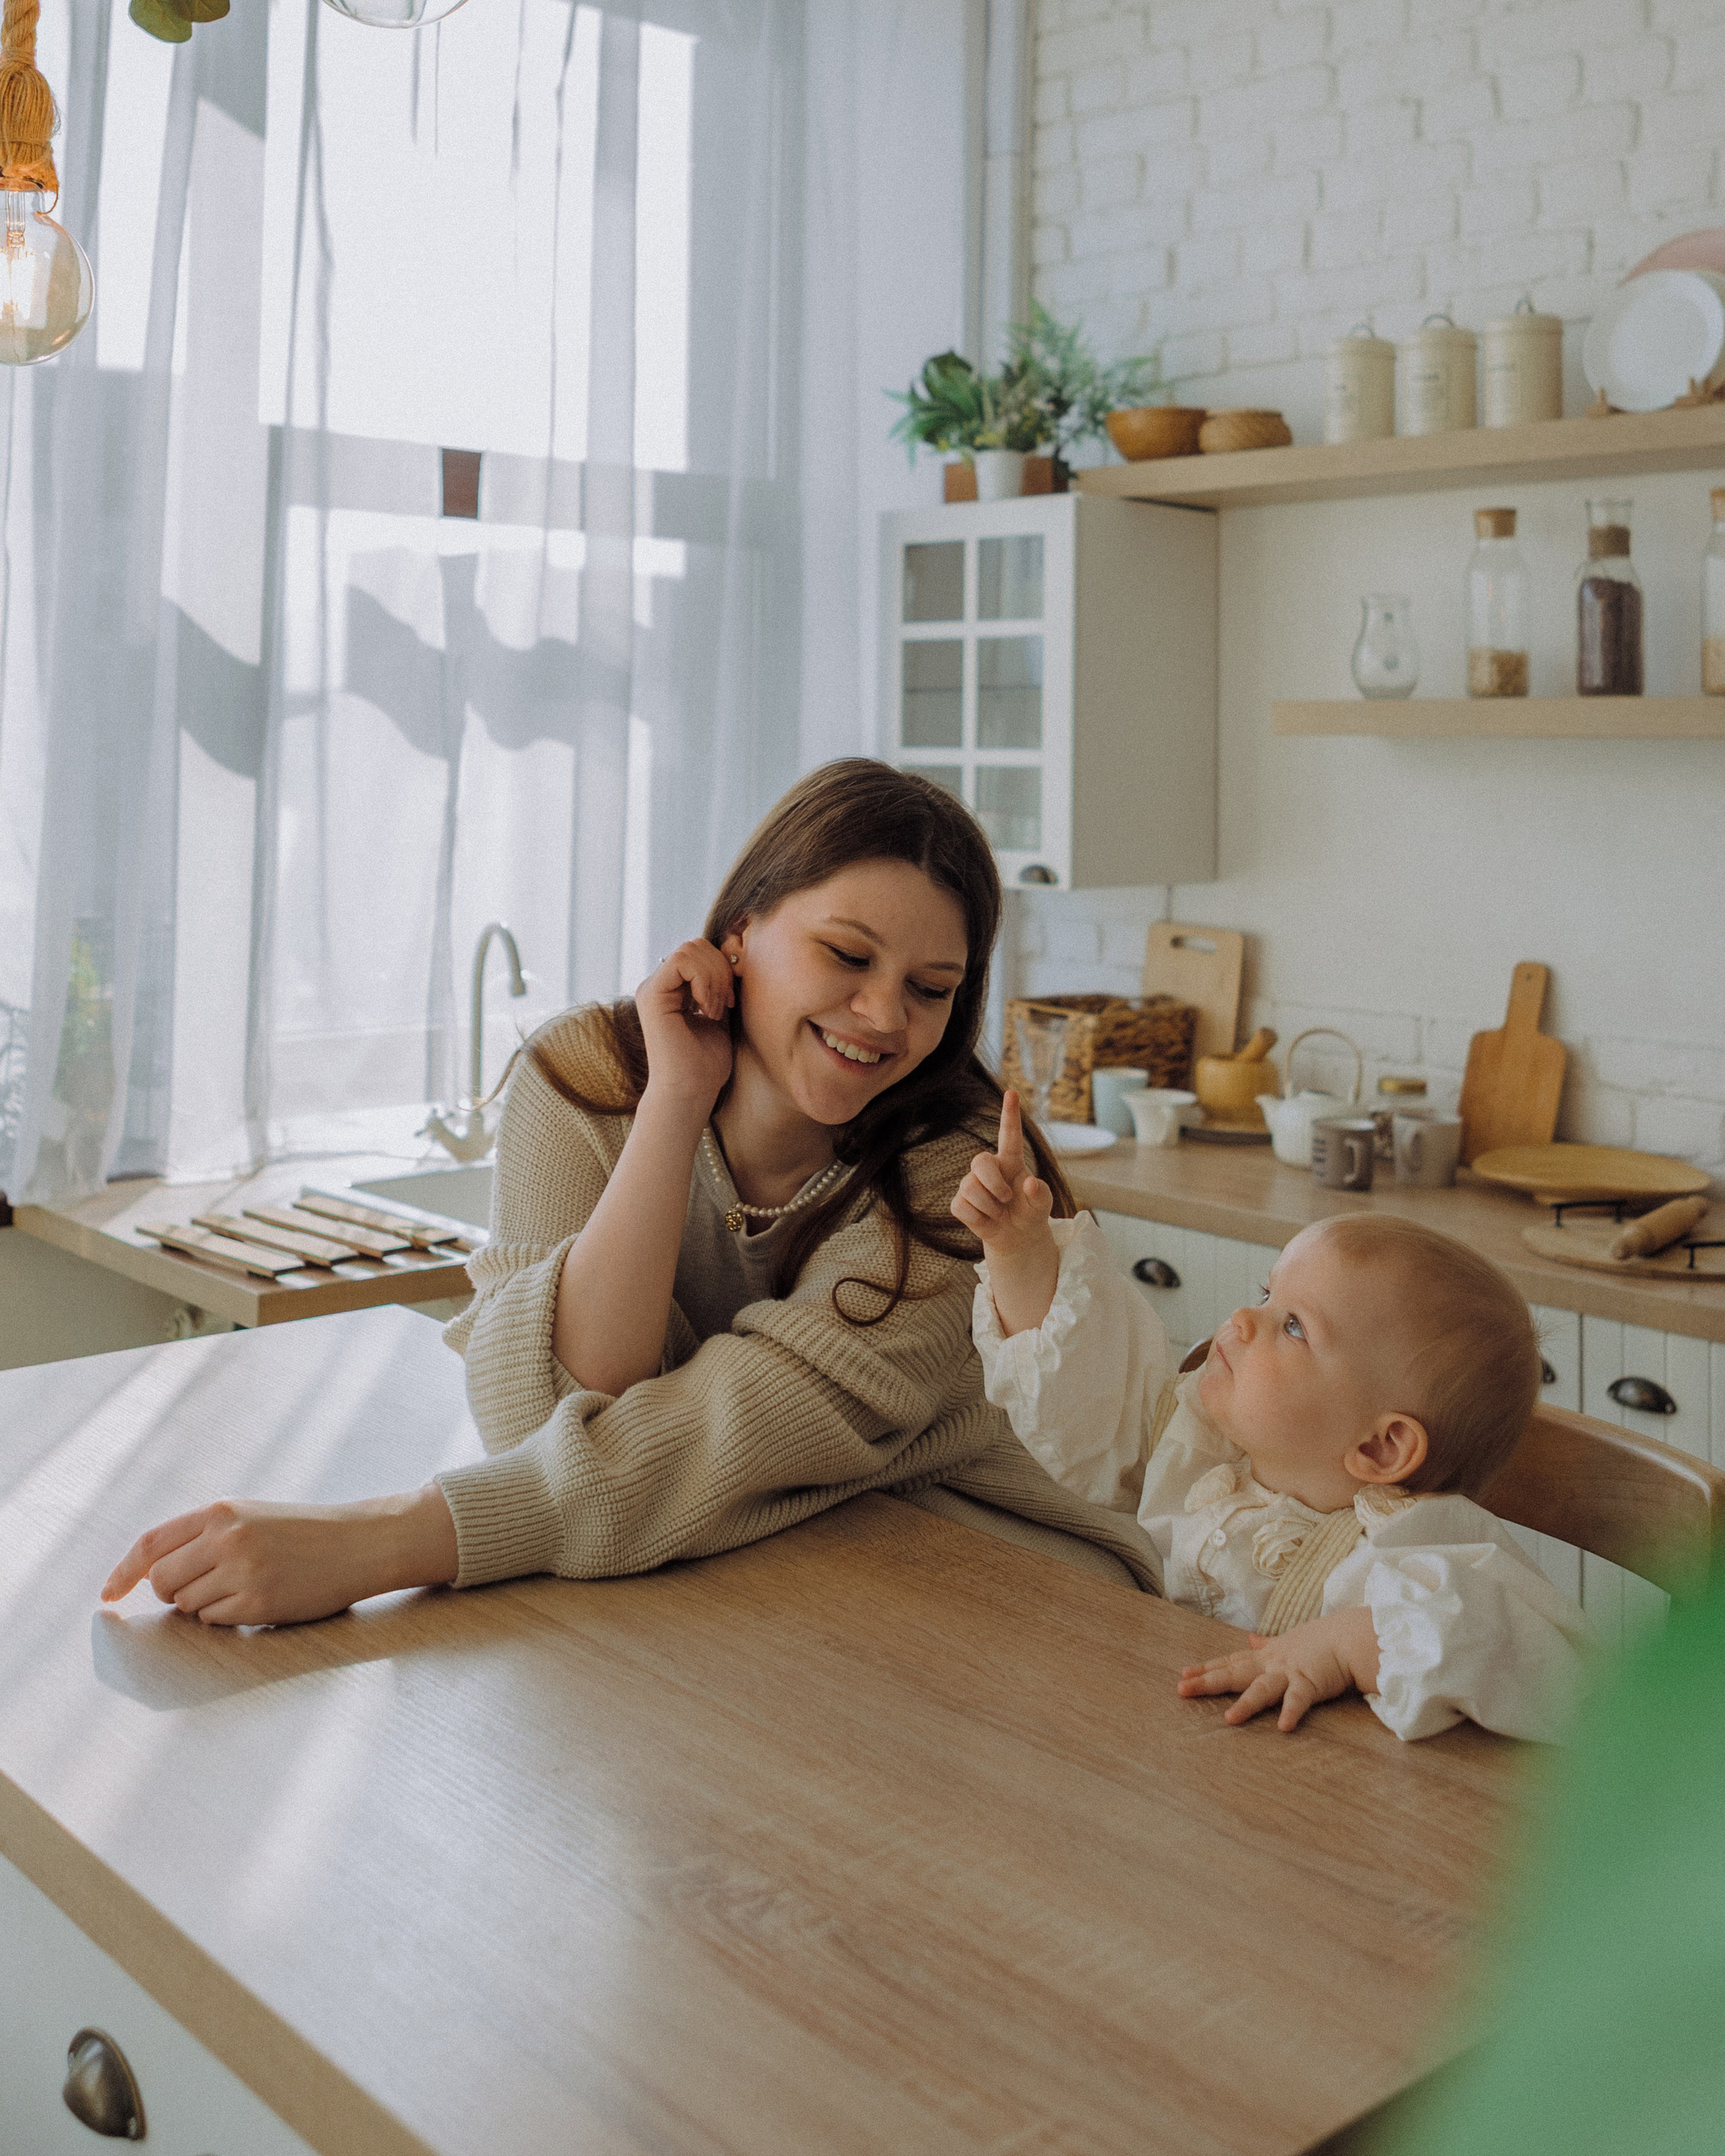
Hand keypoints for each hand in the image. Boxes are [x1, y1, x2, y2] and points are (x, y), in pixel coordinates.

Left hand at [99, 1485, 459, 1627]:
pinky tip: (259, 1599)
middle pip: (163, 1581)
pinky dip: (227, 1618)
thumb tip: (154, 1574)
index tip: (109, 1594)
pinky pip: (214, 1621)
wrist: (362, 1542)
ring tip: (246, 1587)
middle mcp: (226, 1539)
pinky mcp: (258, 1603)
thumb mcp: (251, 1516)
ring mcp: (242, 1572)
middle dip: (175, 1592)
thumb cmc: (306, 1532)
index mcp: (221, 1512)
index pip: (151, 1544)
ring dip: (205, 1605)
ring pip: (187, 1605)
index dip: (123, 1572)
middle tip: (210, 1587)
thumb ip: (204, 1536)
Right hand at [635, 939, 734, 1114]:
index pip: (700, 952)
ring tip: (716, 1011)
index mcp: (672, 989)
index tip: (731, 1001)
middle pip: (695, 945)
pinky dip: (704, 980)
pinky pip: (682, 960)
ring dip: (714, 978)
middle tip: (726, 1005)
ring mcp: (652, 989)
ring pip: (690, 949)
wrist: (691, 1092)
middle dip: (720, 970)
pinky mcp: (651, 995)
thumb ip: (719, 986)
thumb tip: (734, 956)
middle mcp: (659, 986)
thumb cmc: (707, 1063)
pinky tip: (707, 1009)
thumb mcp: (720, 1015)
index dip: (723, 968)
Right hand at [951, 1090, 1058, 1336]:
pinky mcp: (960, 1202)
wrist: (1017, 1238)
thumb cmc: (1030, 1213)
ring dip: (990, 1207)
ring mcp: (971, 1184)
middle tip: (1007, 1199)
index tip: (1012, 1093)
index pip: (1010, 1135)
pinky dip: (979, 1219)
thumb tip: (1029, 1183)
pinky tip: (987, 1220)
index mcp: (1011, 1162)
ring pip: (971, 1188)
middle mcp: (990, 1168)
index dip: (1010, 1114)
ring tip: (1000, 1213)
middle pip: (980, 1161)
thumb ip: (1040, 1194)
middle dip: (993, 1183)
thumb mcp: (1043, 1206)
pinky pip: (963, 1207)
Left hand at [1176, 1606, 1381, 1731]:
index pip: (1231, 1661)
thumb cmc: (1321, 1640)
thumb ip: (1269, 1643)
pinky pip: (1299, 1699)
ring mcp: (1290, 1673)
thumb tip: (1251, 1639)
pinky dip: (1291, 1712)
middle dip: (1207, 1681)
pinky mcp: (1311, 1683)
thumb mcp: (1289, 1640)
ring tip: (1229, 1719)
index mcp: (1267, 1656)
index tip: (1183, 1673)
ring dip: (1246, 1704)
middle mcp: (1273, 1664)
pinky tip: (1282, 1727)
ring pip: (1262, 1689)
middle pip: (1234, 1672)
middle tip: (1181, 1689)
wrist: (1350, 1636)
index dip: (1206, 1667)